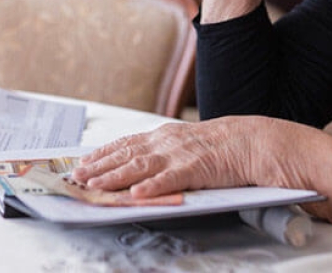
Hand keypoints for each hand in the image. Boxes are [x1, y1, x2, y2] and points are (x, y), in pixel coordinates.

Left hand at [72, 116, 290, 198]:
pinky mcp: (196, 168)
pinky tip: (136, 195)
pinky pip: (170, 179)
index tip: (82, 162)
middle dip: (98, 166)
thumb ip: (164, 152)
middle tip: (76, 176)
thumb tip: (139, 164)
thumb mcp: (186, 143)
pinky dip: (152, 187)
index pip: (125, 144)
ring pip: (140, 166)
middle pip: (125, 154)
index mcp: (164, 136)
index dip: (101, 154)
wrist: (254, 141)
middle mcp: (166, 142)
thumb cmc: (222, 146)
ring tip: (95, 185)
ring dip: (114, 177)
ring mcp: (180, 154)